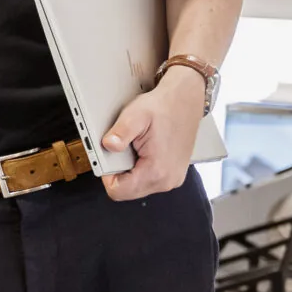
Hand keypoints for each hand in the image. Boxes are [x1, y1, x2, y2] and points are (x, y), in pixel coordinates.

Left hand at [101, 66, 209, 200]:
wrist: (186, 100)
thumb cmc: (163, 106)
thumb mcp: (135, 115)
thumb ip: (120, 133)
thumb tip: (108, 145)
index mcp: (156, 170)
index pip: (118, 192)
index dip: (106, 175)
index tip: (107, 158)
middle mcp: (167, 180)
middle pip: (127, 191)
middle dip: (118, 173)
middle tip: (121, 150)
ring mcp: (171, 179)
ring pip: (136, 187)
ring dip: (129, 171)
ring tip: (134, 148)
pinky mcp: (173, 175)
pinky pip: (147, 181)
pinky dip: (140, 169)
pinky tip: (142, 151)